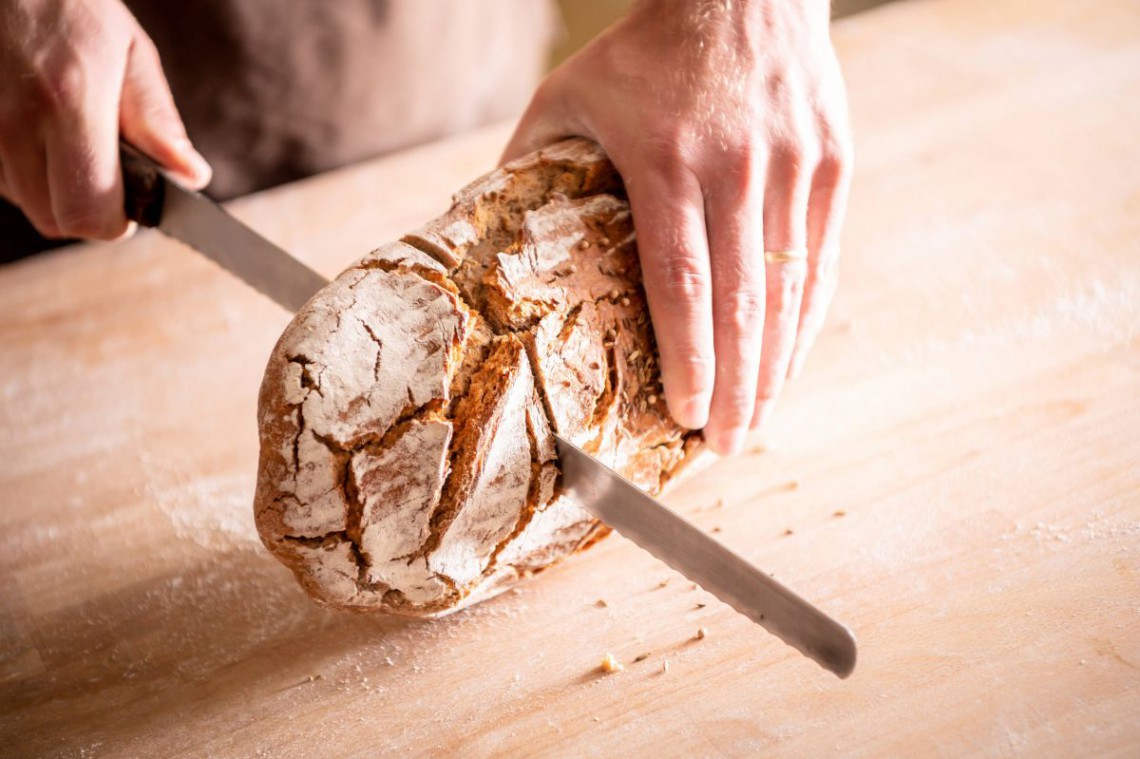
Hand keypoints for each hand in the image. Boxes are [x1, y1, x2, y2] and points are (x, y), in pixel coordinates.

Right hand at [0, 0, 209, 239]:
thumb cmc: (64, 2)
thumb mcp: (128, 49)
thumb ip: (157, 120)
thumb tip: (190, 176)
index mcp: (67, 103)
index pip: (88, 213)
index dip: (116, 220)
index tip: (134, 199)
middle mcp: (13, 121)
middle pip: (54, 220)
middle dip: (89, 209)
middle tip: (108, 170)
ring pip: (24, 201)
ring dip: (54, 187)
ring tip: (69, 135)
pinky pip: (1, 176)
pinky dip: (24, 168)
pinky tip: (39, 128)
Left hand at [503, 0, 852, 454]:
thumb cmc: (644, 51)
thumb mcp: (570, 96)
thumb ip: (530, 167)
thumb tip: (488, 242)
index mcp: (667, 161)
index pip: (681, 283)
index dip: (687, 360)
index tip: (684, 417)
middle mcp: (739, 168)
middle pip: (742, 303)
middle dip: (736, 388)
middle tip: (724, 447)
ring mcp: (795, 167)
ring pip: (790, 291)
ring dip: (775, 368)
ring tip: (755, 423)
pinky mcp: (832, 164)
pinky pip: (820, 260)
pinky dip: (805, 320)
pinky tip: (786, 362)